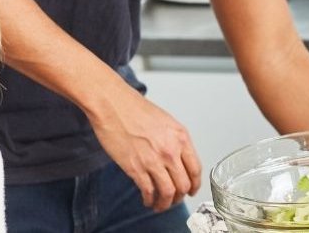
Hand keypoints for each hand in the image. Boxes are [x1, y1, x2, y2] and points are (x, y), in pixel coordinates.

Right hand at [83, 82, 200, 211]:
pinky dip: (149, 200)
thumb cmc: (135, 109)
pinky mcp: (135, 168)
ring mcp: (153, 161)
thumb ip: (174, 141)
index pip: (195, 170)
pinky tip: (146, 199)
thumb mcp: (166, 122)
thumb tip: (177, 159)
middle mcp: (171, 151)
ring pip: (168, 192)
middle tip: (174, 200)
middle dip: (179, 197)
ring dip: (165, 203)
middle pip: (183, 185)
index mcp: (181, 138)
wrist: (113, 105)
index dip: (194, 185)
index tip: (191, 191)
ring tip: (159, 205)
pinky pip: (148, 191)